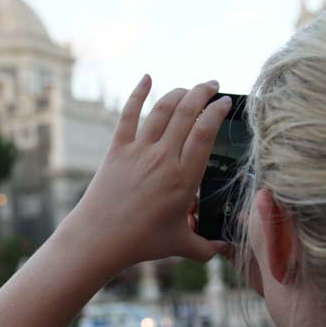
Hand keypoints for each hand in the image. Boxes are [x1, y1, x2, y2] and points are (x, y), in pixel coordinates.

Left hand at [61, 75, 231, 271]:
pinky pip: (128, 114)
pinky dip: (138, 93)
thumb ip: (207, 247)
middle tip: (213, 86)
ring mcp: (138, 151)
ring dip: (179, 92)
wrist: (99, 238)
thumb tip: (225, 248)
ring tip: (190, 88)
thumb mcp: (181, 246)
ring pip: (162, 109)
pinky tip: (146, 78)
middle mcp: (163, 158)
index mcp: (184, 179)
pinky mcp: (117, 149)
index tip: (226, 103)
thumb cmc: (141, 243)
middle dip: (203, 92)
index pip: (205, 133)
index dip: (217, 112)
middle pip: (187, 112)